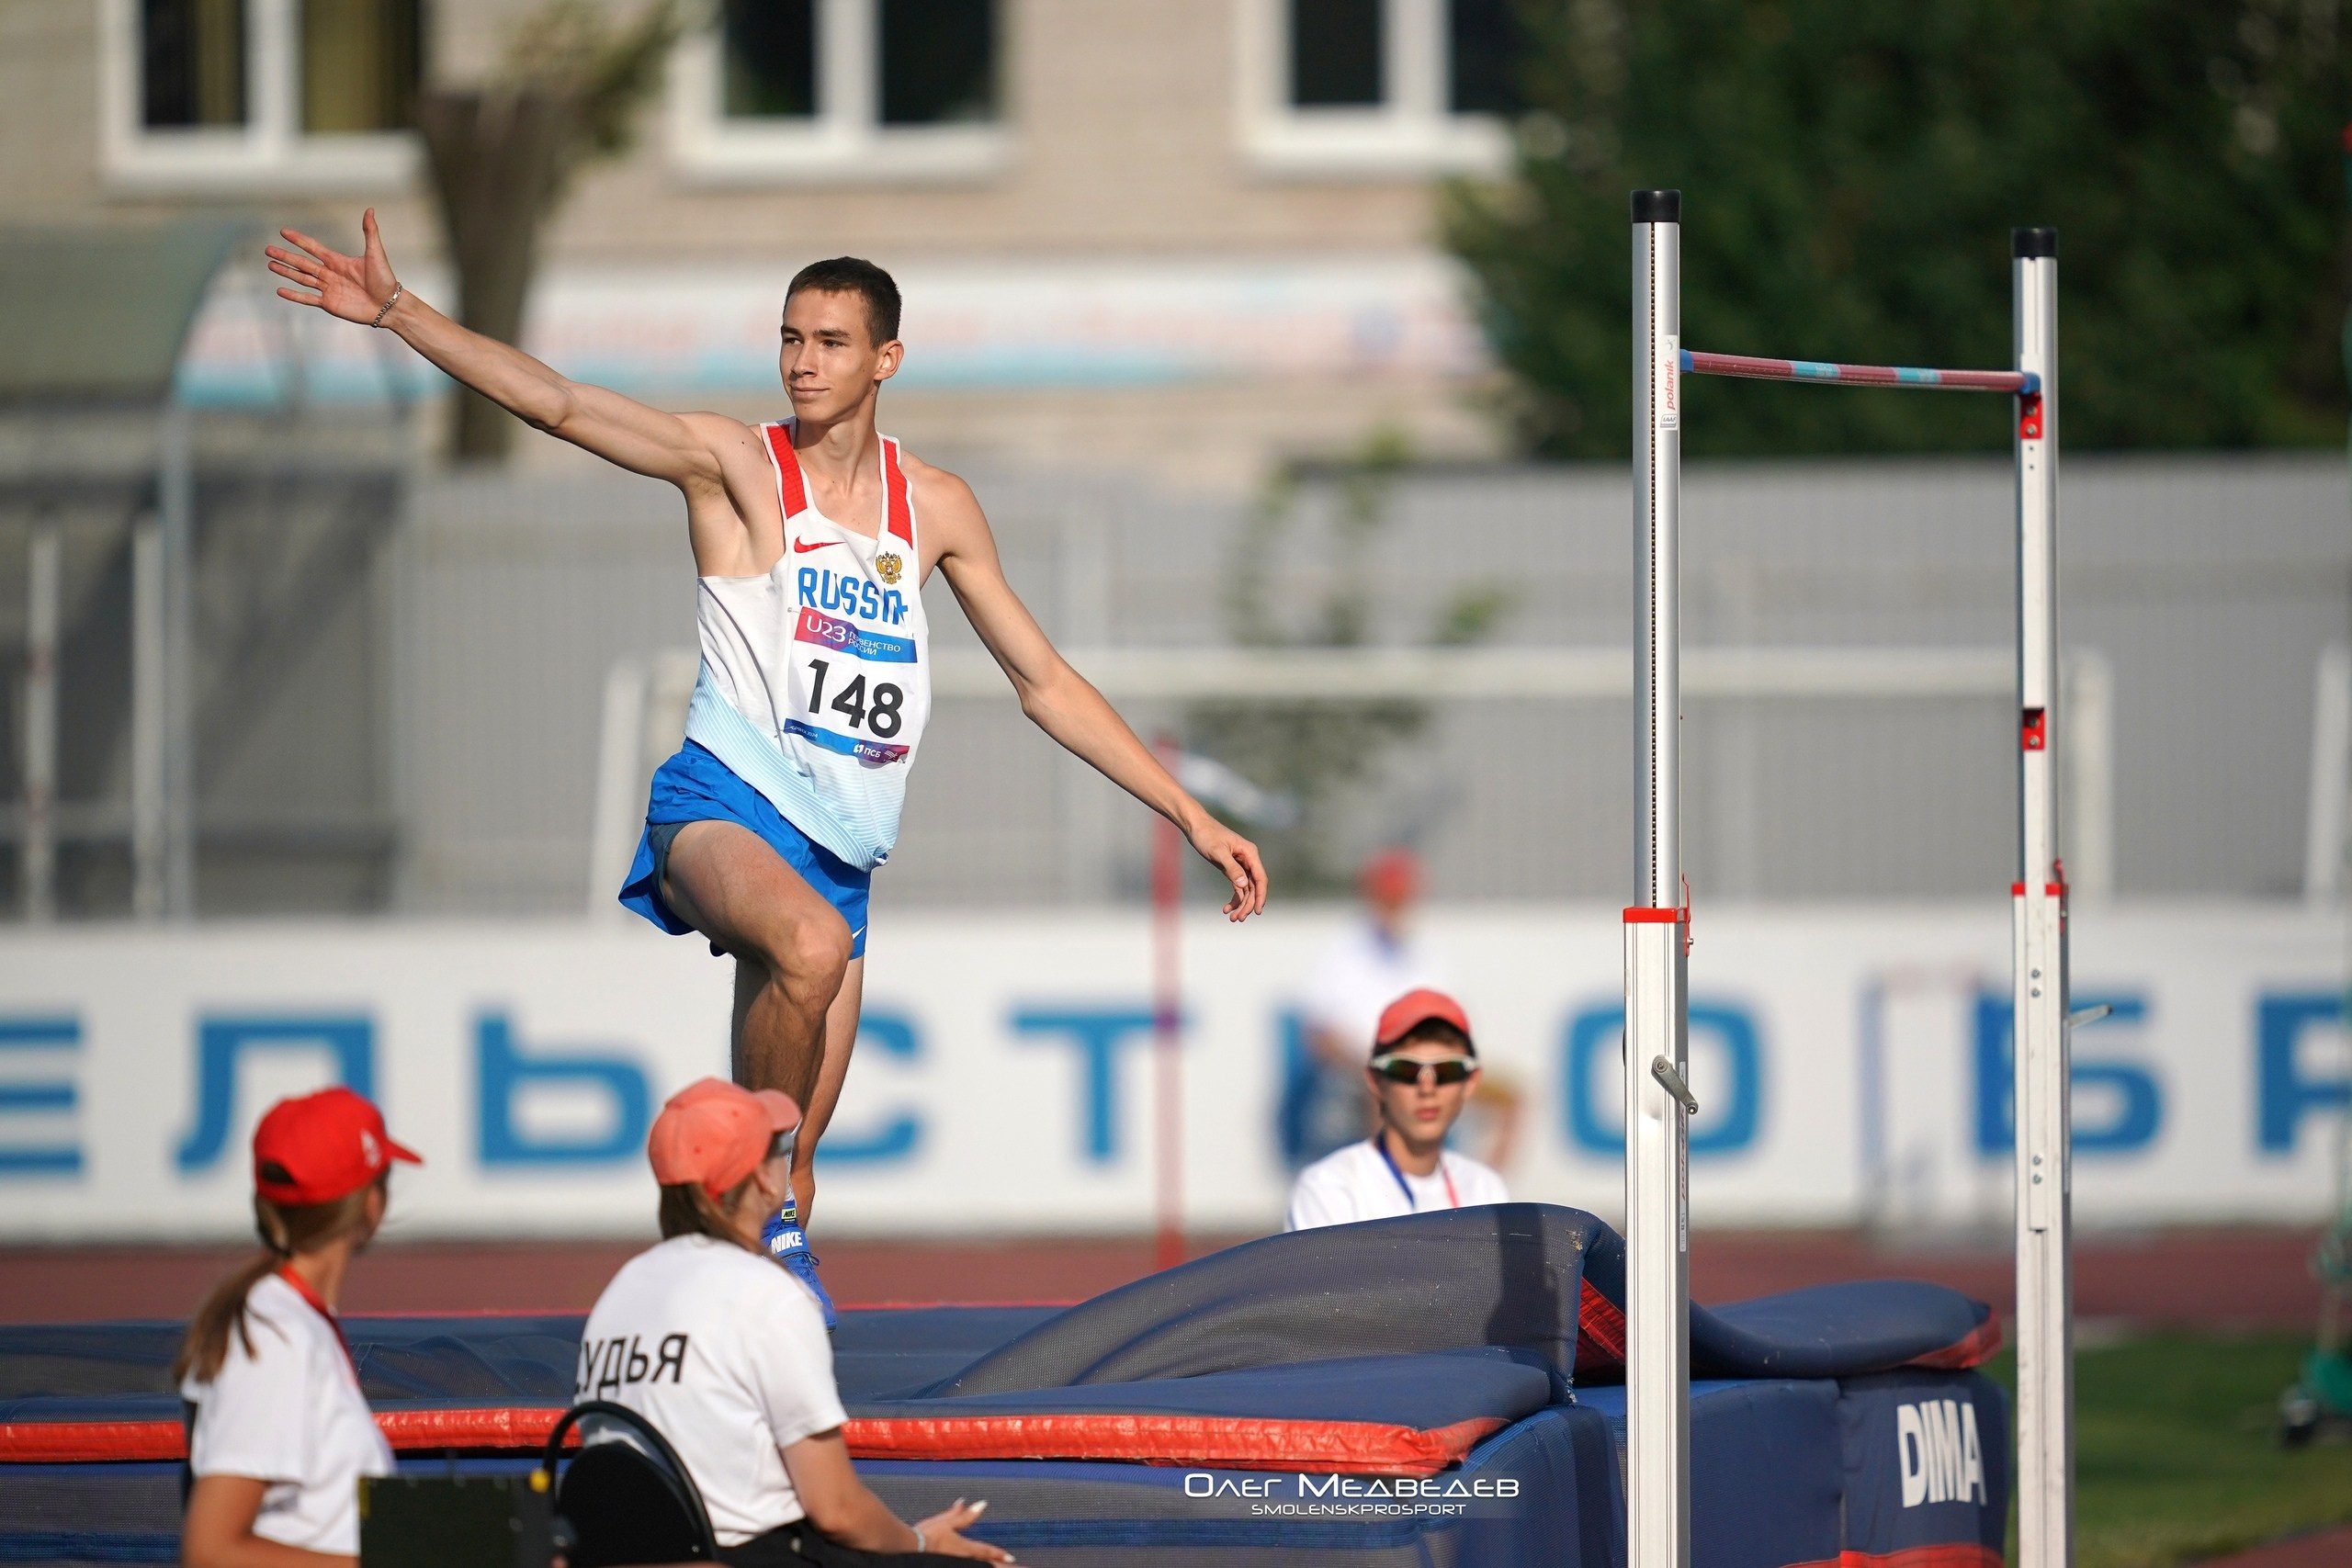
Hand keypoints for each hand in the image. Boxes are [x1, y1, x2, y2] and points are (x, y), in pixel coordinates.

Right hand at [267, 208, 400, 326]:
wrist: (389, 306)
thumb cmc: (386, 280)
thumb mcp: (376, 254)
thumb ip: (370, 232)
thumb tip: (370, 210)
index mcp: (338, 261)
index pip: (313, 248)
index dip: (299, 240)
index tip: (284, 231)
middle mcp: (330, 274)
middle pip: (302, 263)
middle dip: (285, 256)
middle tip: (268, 250)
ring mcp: (329, 289)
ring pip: (302, 278)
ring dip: (286, 272)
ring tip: (270, 265)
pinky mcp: (329, 303)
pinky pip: (308, 298)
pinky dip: (294, 295)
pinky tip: (280, 290)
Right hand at [913, 1498, 1012, 1560]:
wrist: (908, 1549)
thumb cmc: (926, 1536)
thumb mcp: (946, 1522)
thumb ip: (964, 1516)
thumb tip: (981, 1505)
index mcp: (965, 1548)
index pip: (986, 1551)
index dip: (999, 1554)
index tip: (1011, 1558)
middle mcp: (963, 1560)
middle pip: (985, 1563)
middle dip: (999, 1565)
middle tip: (1014, 1565)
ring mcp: (954, 1564)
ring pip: (976, 1566)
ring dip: (987, 1565)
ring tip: (997, 1566)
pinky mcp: (944, 1566)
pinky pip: (964, 1567)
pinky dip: (974, 1566)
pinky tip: (975, 1565)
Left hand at [1189, 816, 1269, 921]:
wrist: (1196, 827)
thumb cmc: (1207, 836)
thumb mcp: (1218, 852)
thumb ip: (1231, 868)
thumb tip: (1244, 885)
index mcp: (1250, 853)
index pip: (1260, 878)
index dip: (1260, 896)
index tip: (1257, 911)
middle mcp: (1248, 859)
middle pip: (1253, 887)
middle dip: (1247, 904)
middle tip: (1238, 919)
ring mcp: (1241, 865)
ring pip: (1246, 889)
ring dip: (1241, 904)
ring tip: (1232, 918)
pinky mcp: (1232, 868)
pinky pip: (1238, 887)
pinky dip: (1234, 898)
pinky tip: (1226, 908)